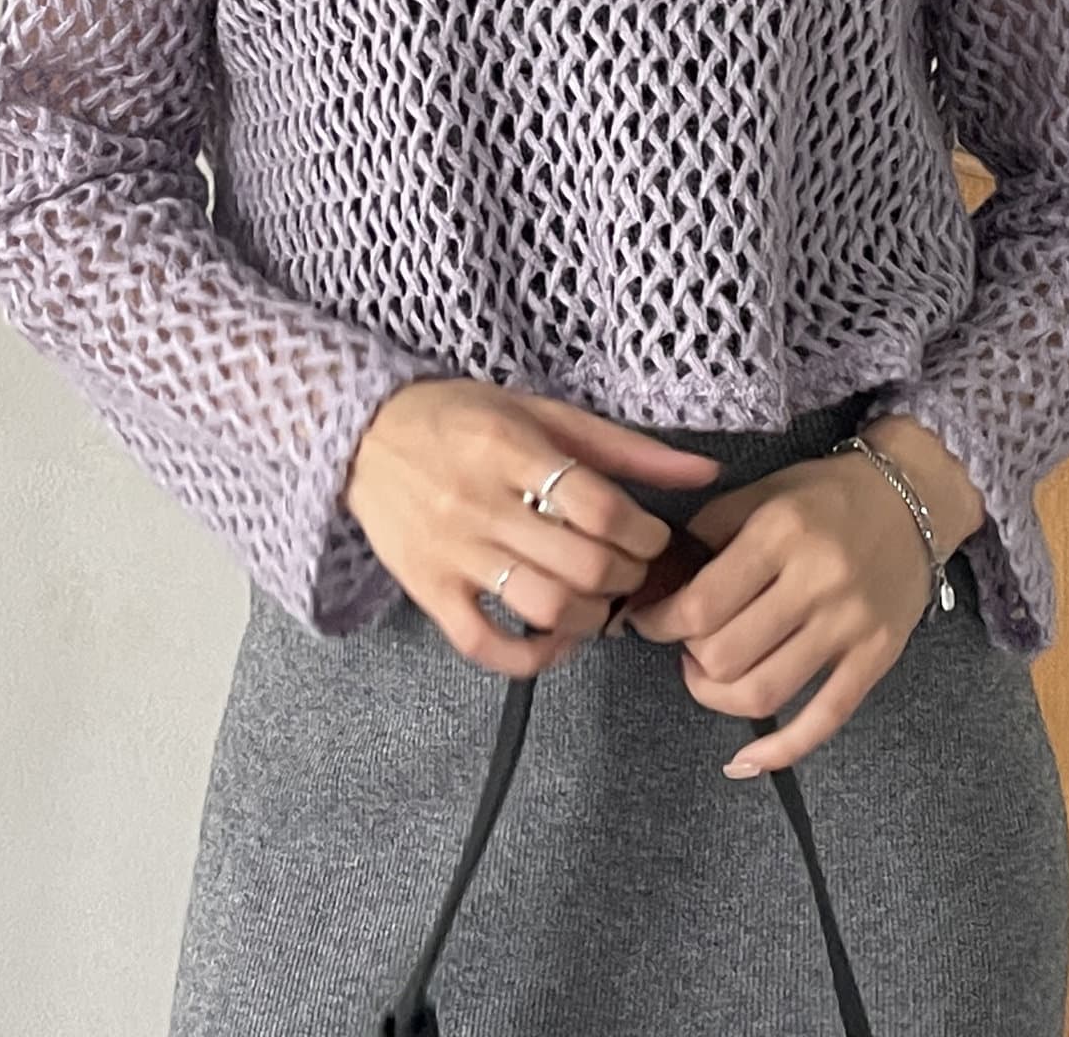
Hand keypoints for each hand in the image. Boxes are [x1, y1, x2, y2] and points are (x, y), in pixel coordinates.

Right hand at [342, 379, 722, 679]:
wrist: (361, 434)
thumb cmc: (460, 417)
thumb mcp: (542, 411)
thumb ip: (625, 447)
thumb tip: (707, 471)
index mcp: (511, 448)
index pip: (600, 507)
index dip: (644, 533)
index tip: (652, 536)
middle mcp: (480, 502)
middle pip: (581, 563)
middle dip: (626, 577)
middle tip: (633, 572)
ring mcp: (451, 552)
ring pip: (542, 606)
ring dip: (591, 617)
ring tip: (600, 602)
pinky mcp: (427, 590)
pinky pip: (484, 643)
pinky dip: (530, 656)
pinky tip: (556, 641)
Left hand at [625, 417, 984, 776]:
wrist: (911, 498)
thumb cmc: (824, 495)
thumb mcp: (762, 492)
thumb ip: (709, 531)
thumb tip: (660, 584)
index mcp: (780, 533)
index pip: (700, 605)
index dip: (659, 623)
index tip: (648, 620)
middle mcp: (817, 581)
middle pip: (726, 655)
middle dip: (689, 655)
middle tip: (685, 641)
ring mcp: (850, 625)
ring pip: (764, 693)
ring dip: (717, 695)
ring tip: (708, 674)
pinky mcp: (876, 657)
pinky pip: (824, 719)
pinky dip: (780, 750)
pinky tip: (744, 760)